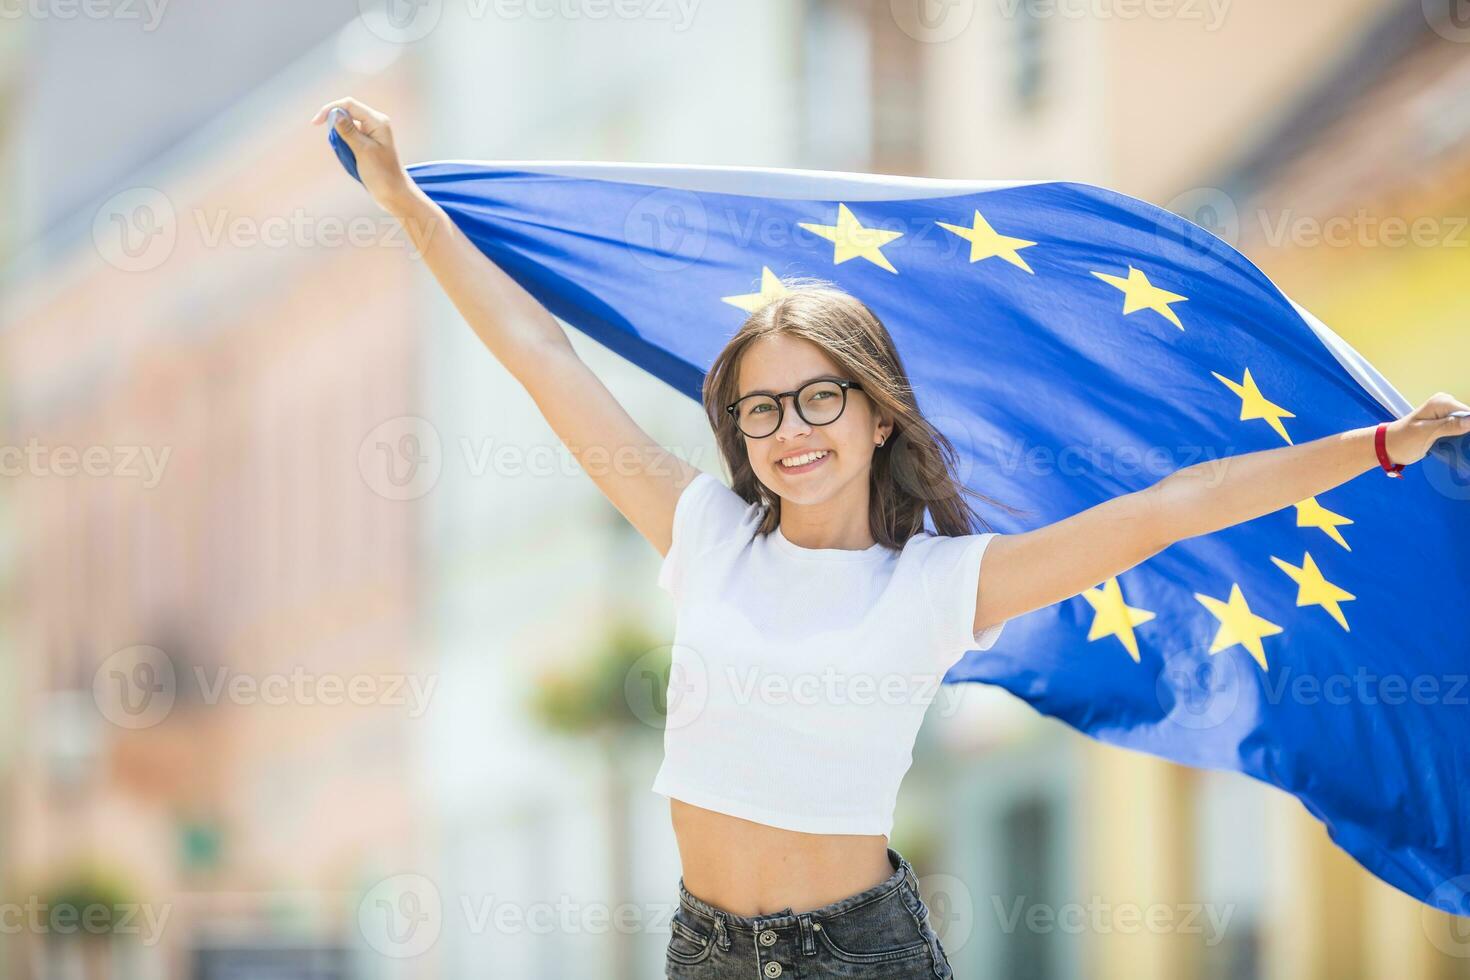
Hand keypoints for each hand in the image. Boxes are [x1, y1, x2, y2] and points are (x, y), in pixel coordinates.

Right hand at [310, 97, 414, 212]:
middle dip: (336, 124)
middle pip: (348, 112)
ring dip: (340, 136)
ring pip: (347, 125)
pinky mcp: (368, 142)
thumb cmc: (382, 174)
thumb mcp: (363, 151)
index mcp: (377, 121)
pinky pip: (351, 136)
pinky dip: (345, 144)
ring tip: (349, 155)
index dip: (330, 109)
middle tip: (337, 145)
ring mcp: (372, 133)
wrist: (394, 193)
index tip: (315, 123)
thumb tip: (335, 113)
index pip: (349, 104)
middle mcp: (375, 123)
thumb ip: (348, 131)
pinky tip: (350, 157)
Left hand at [1383, 392, 1469, 466]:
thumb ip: (1449, 426)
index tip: (1466, 441)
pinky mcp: (1443, 422)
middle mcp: (1446, 403)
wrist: (1386, 446)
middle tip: (1460, 446)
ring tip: (1456, 447)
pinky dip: (1459, 437)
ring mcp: (1445, 413)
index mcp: (1442, 402)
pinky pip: (1459, 428)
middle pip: (1468, 418)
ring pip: (1466, 424)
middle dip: (1467, 432)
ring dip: (1464, 437)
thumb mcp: (1426, 434)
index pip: (1468, 413)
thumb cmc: (1402, 441)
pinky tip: (1456, 446)